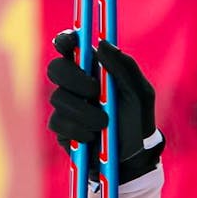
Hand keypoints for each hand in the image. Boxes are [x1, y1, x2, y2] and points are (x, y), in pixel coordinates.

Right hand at [47, 30, 164, 181]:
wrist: (133, 156)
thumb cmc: (138, 120)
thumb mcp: (140, 94)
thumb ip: (126, 68)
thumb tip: (104, 44)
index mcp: (95, 70)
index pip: (71, 47)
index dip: (66, 40)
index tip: (70, 43)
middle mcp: (77, 85)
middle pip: (56, 68)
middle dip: (74, 78)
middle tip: (94, 90)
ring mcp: (66, 106)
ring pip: (58, 98)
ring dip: (86, 111)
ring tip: (105, 123)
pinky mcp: (61, 128)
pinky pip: (59, 123)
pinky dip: (80, 130)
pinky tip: (94, 137)